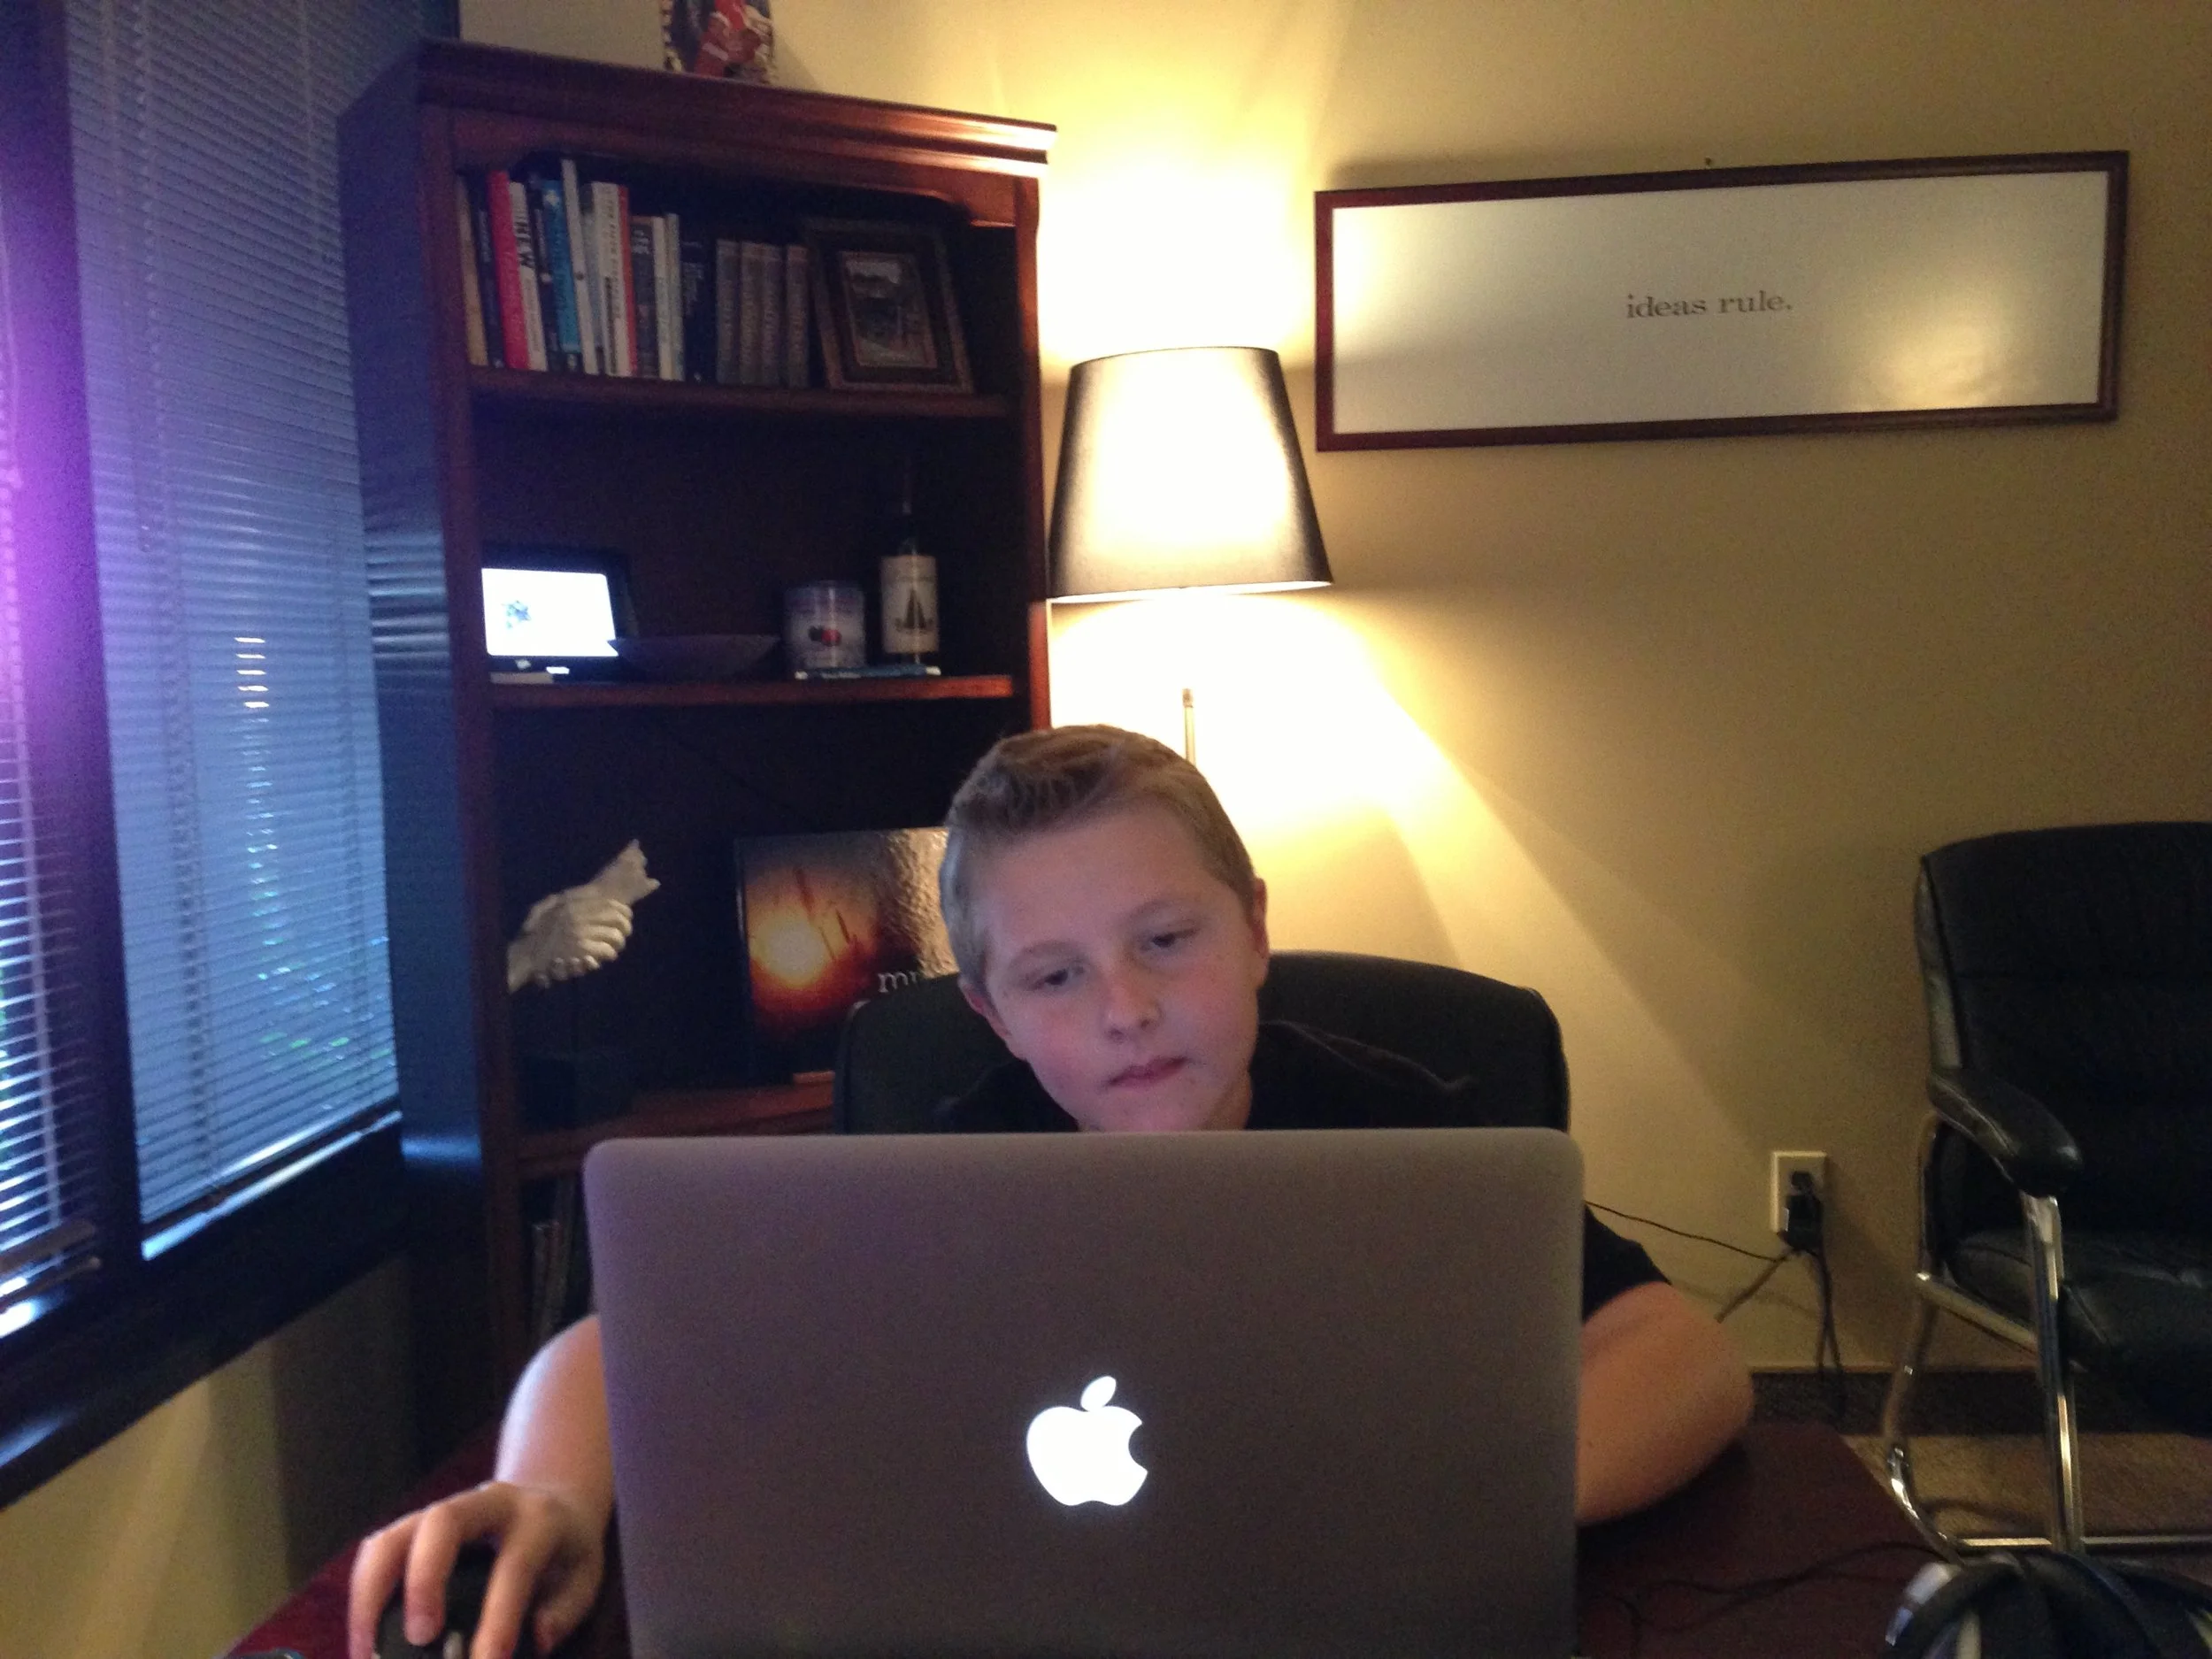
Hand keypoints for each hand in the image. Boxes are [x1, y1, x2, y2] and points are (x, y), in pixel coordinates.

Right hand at [346, 1480, 604, 1658]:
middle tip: (420, 1638)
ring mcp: (445, 1509)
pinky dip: (363, 1594)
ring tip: (367, 1652)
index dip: (499, 1619)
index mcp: (538, 1520)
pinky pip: (378, 1550)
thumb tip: (536, 1640)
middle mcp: (488, 1502)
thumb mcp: (584, 1577)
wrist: (554, 1501)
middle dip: (424, 1580)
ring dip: (372, 1592)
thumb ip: (563, 1611)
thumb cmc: (566, 1552)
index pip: (514, 1566)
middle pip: (442, 1522)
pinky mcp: (415, 1525)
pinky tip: (364, 1639)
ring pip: (394, 1534)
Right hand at [505, 841, 661, 992]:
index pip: (610, 903)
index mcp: (573, 903)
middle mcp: (579, 915)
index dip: (623, 911)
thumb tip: (584, 894)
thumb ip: (560, 900)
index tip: (626, 917)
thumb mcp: (543, 908)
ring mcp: (581, 932)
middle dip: (625, 927)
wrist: (525, 954)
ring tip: (614, 948)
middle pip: (618, 917)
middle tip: (624, 934)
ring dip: (618, 943)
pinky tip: (605, 957)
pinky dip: (609, 954)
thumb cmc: (533, 933)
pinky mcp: (582, 949)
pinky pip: (607, 950)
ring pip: (615, 935)